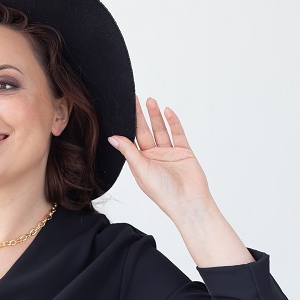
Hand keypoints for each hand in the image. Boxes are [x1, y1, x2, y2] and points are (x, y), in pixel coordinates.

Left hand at [108, 96, 211, 221]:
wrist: (188, 201)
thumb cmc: (162, 191)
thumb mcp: (140, 169)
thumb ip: (128, 151)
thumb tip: (111, 137)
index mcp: (140, 162)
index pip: (131, 138)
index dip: (128, 124)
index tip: (122, 109)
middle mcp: (153, 156)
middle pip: (145, 131)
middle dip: (140, 115)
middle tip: (135, 98)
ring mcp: (169, 153)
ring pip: (161, 130)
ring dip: (156, 116)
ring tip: (151, 100)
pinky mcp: (184, 152)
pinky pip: (177, 134)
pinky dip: (173, 123)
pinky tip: (167, 111)